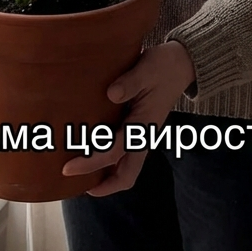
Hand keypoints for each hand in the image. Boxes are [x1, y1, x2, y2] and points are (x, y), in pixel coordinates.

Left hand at [61, 40, 196, 195]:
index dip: (90, 163)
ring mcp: (143, 135)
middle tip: (76, 184)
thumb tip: (111, 94)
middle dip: (103, 186)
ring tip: (81, 174)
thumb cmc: (163, 66)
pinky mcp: (139, 129)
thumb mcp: (147, 68)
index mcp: (143, 125)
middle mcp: (143, 136)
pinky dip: (110, 162)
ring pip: (126, 168)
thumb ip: (130, 82)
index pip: (114, 153)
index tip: (68, 168)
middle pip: (126, 175)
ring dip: (106, 176)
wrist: (183, 64)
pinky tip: (93, 151)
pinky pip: (125, 154)